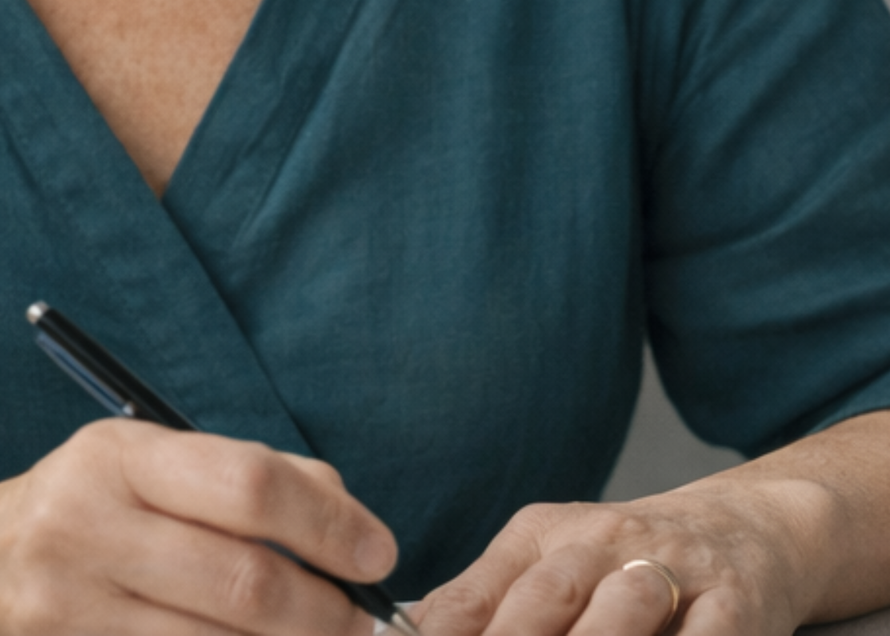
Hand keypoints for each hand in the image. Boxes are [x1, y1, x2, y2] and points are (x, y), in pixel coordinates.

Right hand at [0, 419, 398, 635]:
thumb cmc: (78, 512)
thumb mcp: (140, 463)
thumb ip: (242, 475)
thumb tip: (346, 509)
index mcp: (117, 455)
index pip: (248, 485)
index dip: (330, 524)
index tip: (378, 554)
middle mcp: (87, 525)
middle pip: (245, 586)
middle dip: (326, 613)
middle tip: (364, 624)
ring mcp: (70, 608)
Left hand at [416, 483, 815, 635]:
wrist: (741, 529)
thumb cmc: (626, 562)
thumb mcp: (553, 565)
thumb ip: (485, 602)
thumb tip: (413, 630)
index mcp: (543, 536)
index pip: (479, 595)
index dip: (448, 635)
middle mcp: (602, 544)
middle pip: (546, 599)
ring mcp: (670, 570)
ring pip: (621, 614)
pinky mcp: (734, 605)